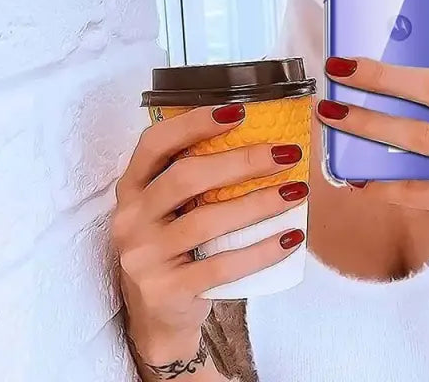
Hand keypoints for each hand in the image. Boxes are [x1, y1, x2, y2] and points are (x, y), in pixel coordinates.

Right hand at [111, 105, 307, 361]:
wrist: (158, 317)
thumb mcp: (171, 207)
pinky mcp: (166, 291)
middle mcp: (131, 217)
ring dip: (259, 204)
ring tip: (297, 192)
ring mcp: (144, 256)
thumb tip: (264, 137)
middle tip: (287, 154)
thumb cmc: (177, 245)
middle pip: (186, 177)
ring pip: (206, 221)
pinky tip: (291, 237)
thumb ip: (198, 176)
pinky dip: (261, 251)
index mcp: (133, 186)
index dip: (195, 122)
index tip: (240, 111)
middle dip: (242, 161)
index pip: (155, 142)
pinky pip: (222, 267)